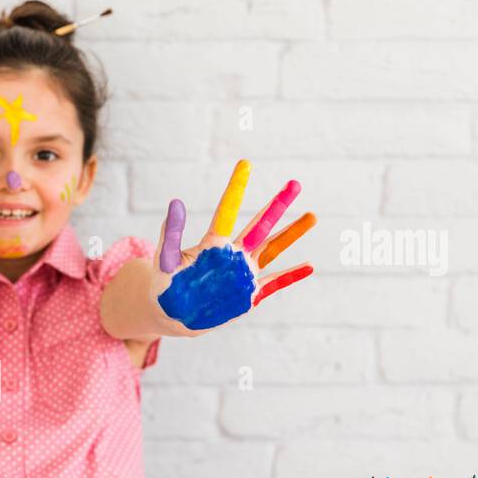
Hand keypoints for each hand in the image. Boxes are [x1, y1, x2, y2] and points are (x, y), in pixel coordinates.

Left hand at [151, 159, 314, 333]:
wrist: (173, 314)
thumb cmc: (167, 285)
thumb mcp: (165, 260)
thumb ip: (171, 234)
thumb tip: (176, 202)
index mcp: (213, 244)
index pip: (226, 211)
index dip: (235, 188)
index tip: (245, 164)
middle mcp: (233, 255)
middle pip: (259, 226)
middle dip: (277, 206)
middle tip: (295, 184)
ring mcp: (243, 274)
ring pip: (272, 249)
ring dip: (291, 234)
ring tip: (312, 216)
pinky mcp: (248, 295)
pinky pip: (274, 284)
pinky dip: (290, 276)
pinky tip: (310, 265)